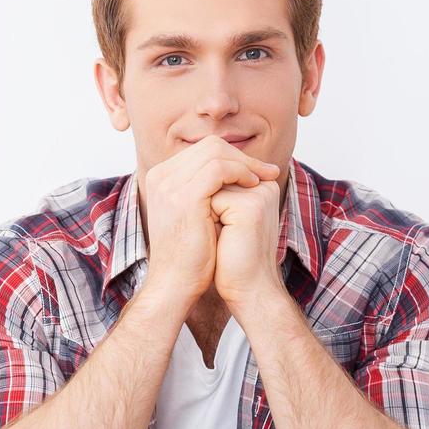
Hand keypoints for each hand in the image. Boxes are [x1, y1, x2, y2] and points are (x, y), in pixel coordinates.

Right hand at [138, 137, 279, 302]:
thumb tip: (233, 174)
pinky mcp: (184, 197)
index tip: (258, 170)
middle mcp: (161, 176)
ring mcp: (169, 185)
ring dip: (245, 163)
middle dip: (243, 156)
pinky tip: (253, 185)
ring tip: (263, 178)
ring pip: (215, 152)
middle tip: (267, 170)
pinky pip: (218, 169)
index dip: (234, 156)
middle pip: (209, 146)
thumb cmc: (190, 255)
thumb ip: (205, 191)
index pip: (202, 150)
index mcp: (161, 178)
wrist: (175, 283)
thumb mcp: (195, 215)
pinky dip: (240, 172)